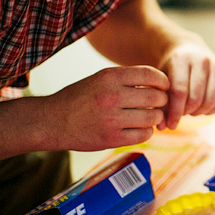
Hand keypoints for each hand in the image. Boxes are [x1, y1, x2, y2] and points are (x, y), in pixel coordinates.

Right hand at [47, 66, 168, 149]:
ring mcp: (112, 119)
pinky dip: (147, 132)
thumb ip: (127, 79)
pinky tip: (140, 128)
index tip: (164, 86)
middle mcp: (112, 96)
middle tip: (158, 104)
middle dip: (162, 100)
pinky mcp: (111, 139)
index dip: (163, 81)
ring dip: (156, 117)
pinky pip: (144, 135)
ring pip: (152, 117)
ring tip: (149, 116)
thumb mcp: (100, 79)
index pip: (150, 75)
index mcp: (110, 77)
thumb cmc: (80, 98)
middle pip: (155, 97)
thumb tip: (160, 83)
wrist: (51, 121)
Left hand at [158, 42, 214, 129]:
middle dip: (186, 112)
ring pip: (209, 102)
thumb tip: (162, 127)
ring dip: (198, 112)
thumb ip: (159, 103)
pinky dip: (210, 111)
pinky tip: (200, 108)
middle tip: (179, 113)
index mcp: (181, 59)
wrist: (188, 50)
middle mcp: (202, 61)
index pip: (179, 92)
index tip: (170, 125)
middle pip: (196, 99)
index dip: (174, 112)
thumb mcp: (160, 81)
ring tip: (189, 109)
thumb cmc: (170, 69)